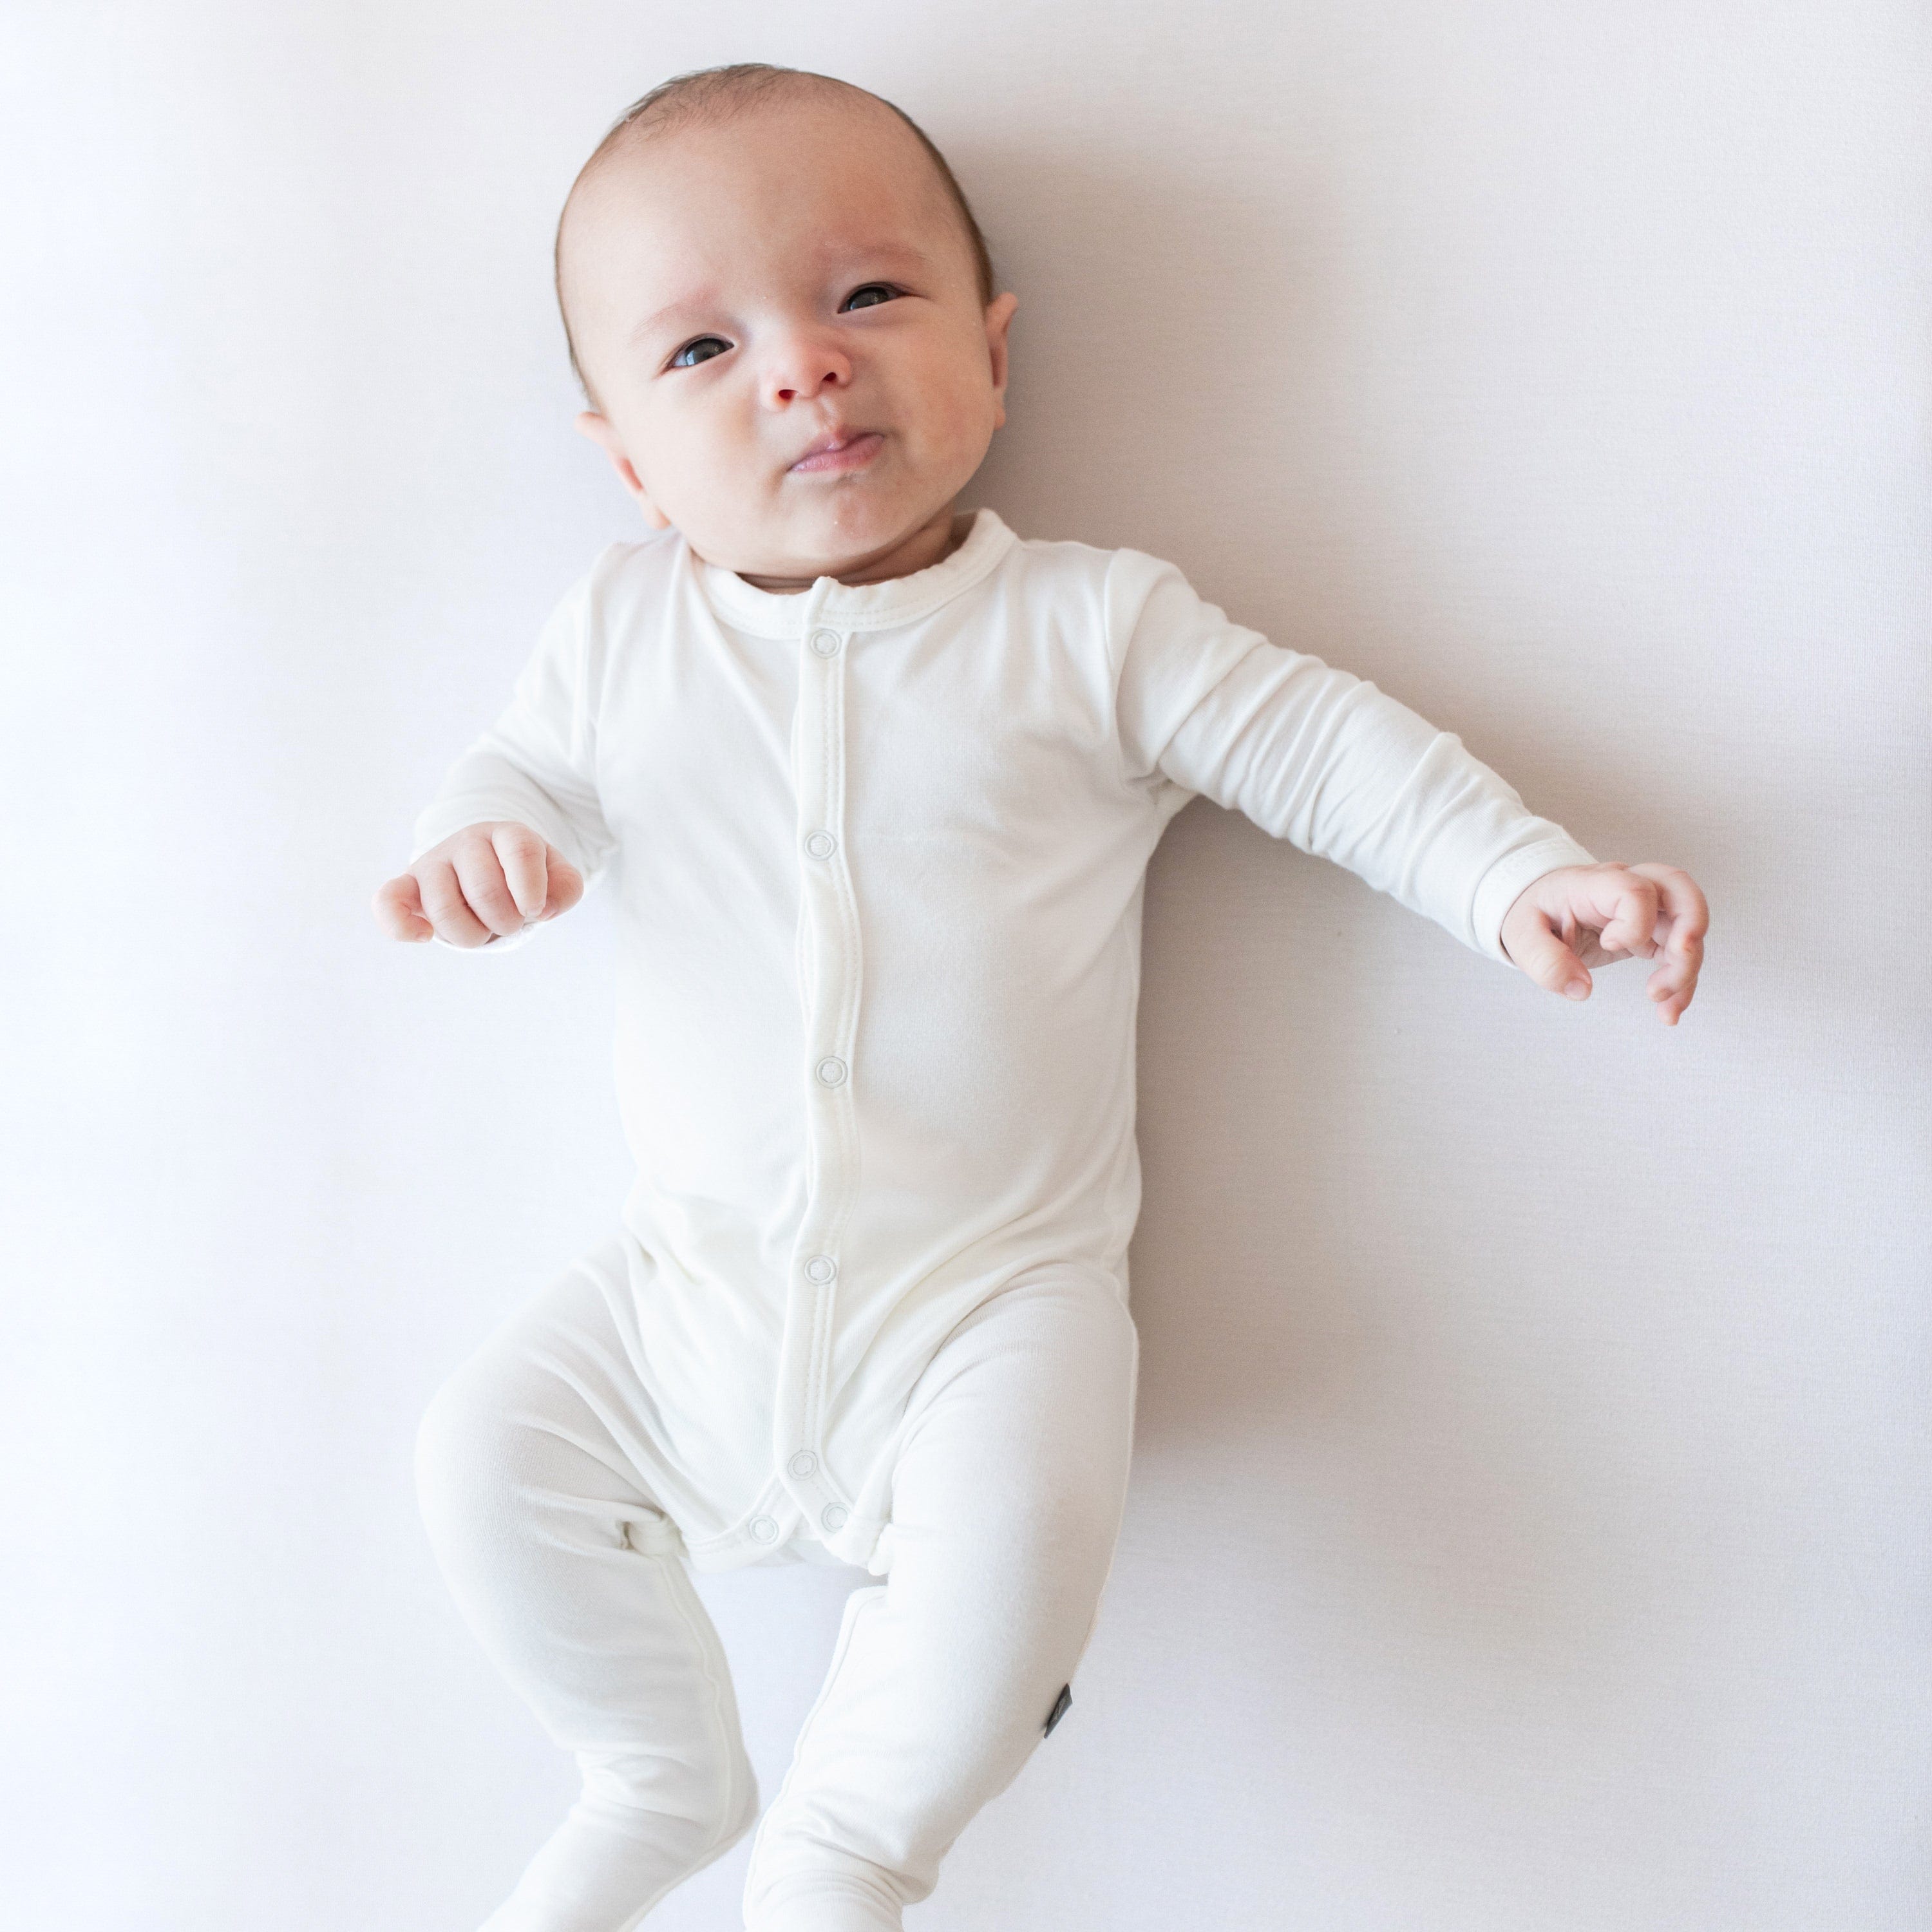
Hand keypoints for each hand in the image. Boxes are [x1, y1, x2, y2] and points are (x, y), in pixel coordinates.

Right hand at [372, 822, 584, 946]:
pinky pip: (388, 903)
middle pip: (484, 890)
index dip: (532, 889)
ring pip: (443, 907)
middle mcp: (466, 842)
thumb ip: (565, 888)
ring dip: (470, 935)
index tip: (535, 910)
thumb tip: (542, 909)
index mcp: (507, 834)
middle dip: (505, 921)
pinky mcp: (407, 886)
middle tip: (509, 922)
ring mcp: (433, 863)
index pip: (521, 851)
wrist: (486, 872)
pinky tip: (425, 936)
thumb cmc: (524, 880)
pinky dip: (403, 926)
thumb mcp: (555, 878)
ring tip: (481, 929)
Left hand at [1499, 862, 1707, 1024]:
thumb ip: (1545, 961)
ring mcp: (1644, 908)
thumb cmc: (1532, 915)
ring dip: (1687, 969)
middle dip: (1691, 930)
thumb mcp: (1521, 936)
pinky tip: (1669, 1011)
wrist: (1537, 907)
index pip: (1635, 889)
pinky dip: (1682, 981)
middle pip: (1681, 890)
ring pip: (1688, 926)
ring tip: (1666, 1008)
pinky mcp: (1651, 930)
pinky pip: (1680, 951)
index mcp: (1593, 884)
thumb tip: (1580, 990)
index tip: (1609, 944)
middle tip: (1678, 962)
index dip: (1634, 922)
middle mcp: (1627, 888)